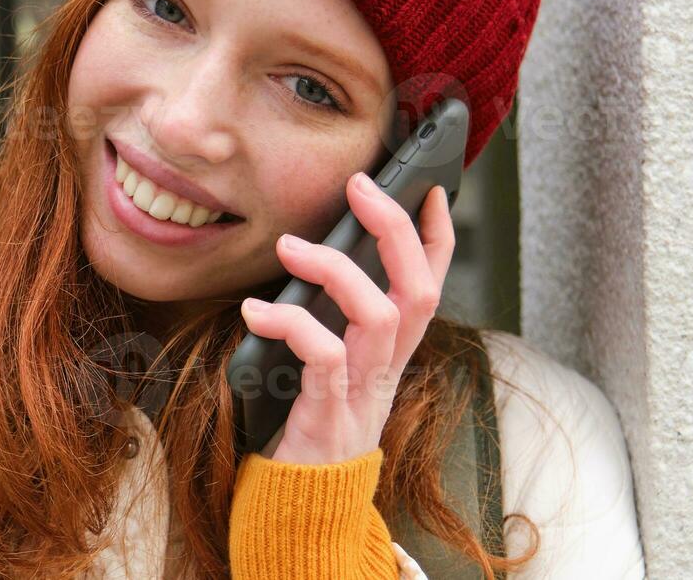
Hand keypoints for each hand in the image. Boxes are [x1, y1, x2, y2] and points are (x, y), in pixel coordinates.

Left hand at [239, 172, 455, 465]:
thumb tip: (311, 258)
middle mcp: (387, 368)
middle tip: (361, 186)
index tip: (428, 188)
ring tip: (290, 247)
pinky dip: (289, 325)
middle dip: (396, 230)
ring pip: (380, 316)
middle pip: (418, 290)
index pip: (431, 284)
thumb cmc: (307, 424)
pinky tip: (255, 311)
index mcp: (391, 353)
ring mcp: (362, 392)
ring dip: (335, 271)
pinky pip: (323, 358)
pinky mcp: (329, 414)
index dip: (437, 236)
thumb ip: (331, 320)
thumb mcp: (331, 366)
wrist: (301, 505)